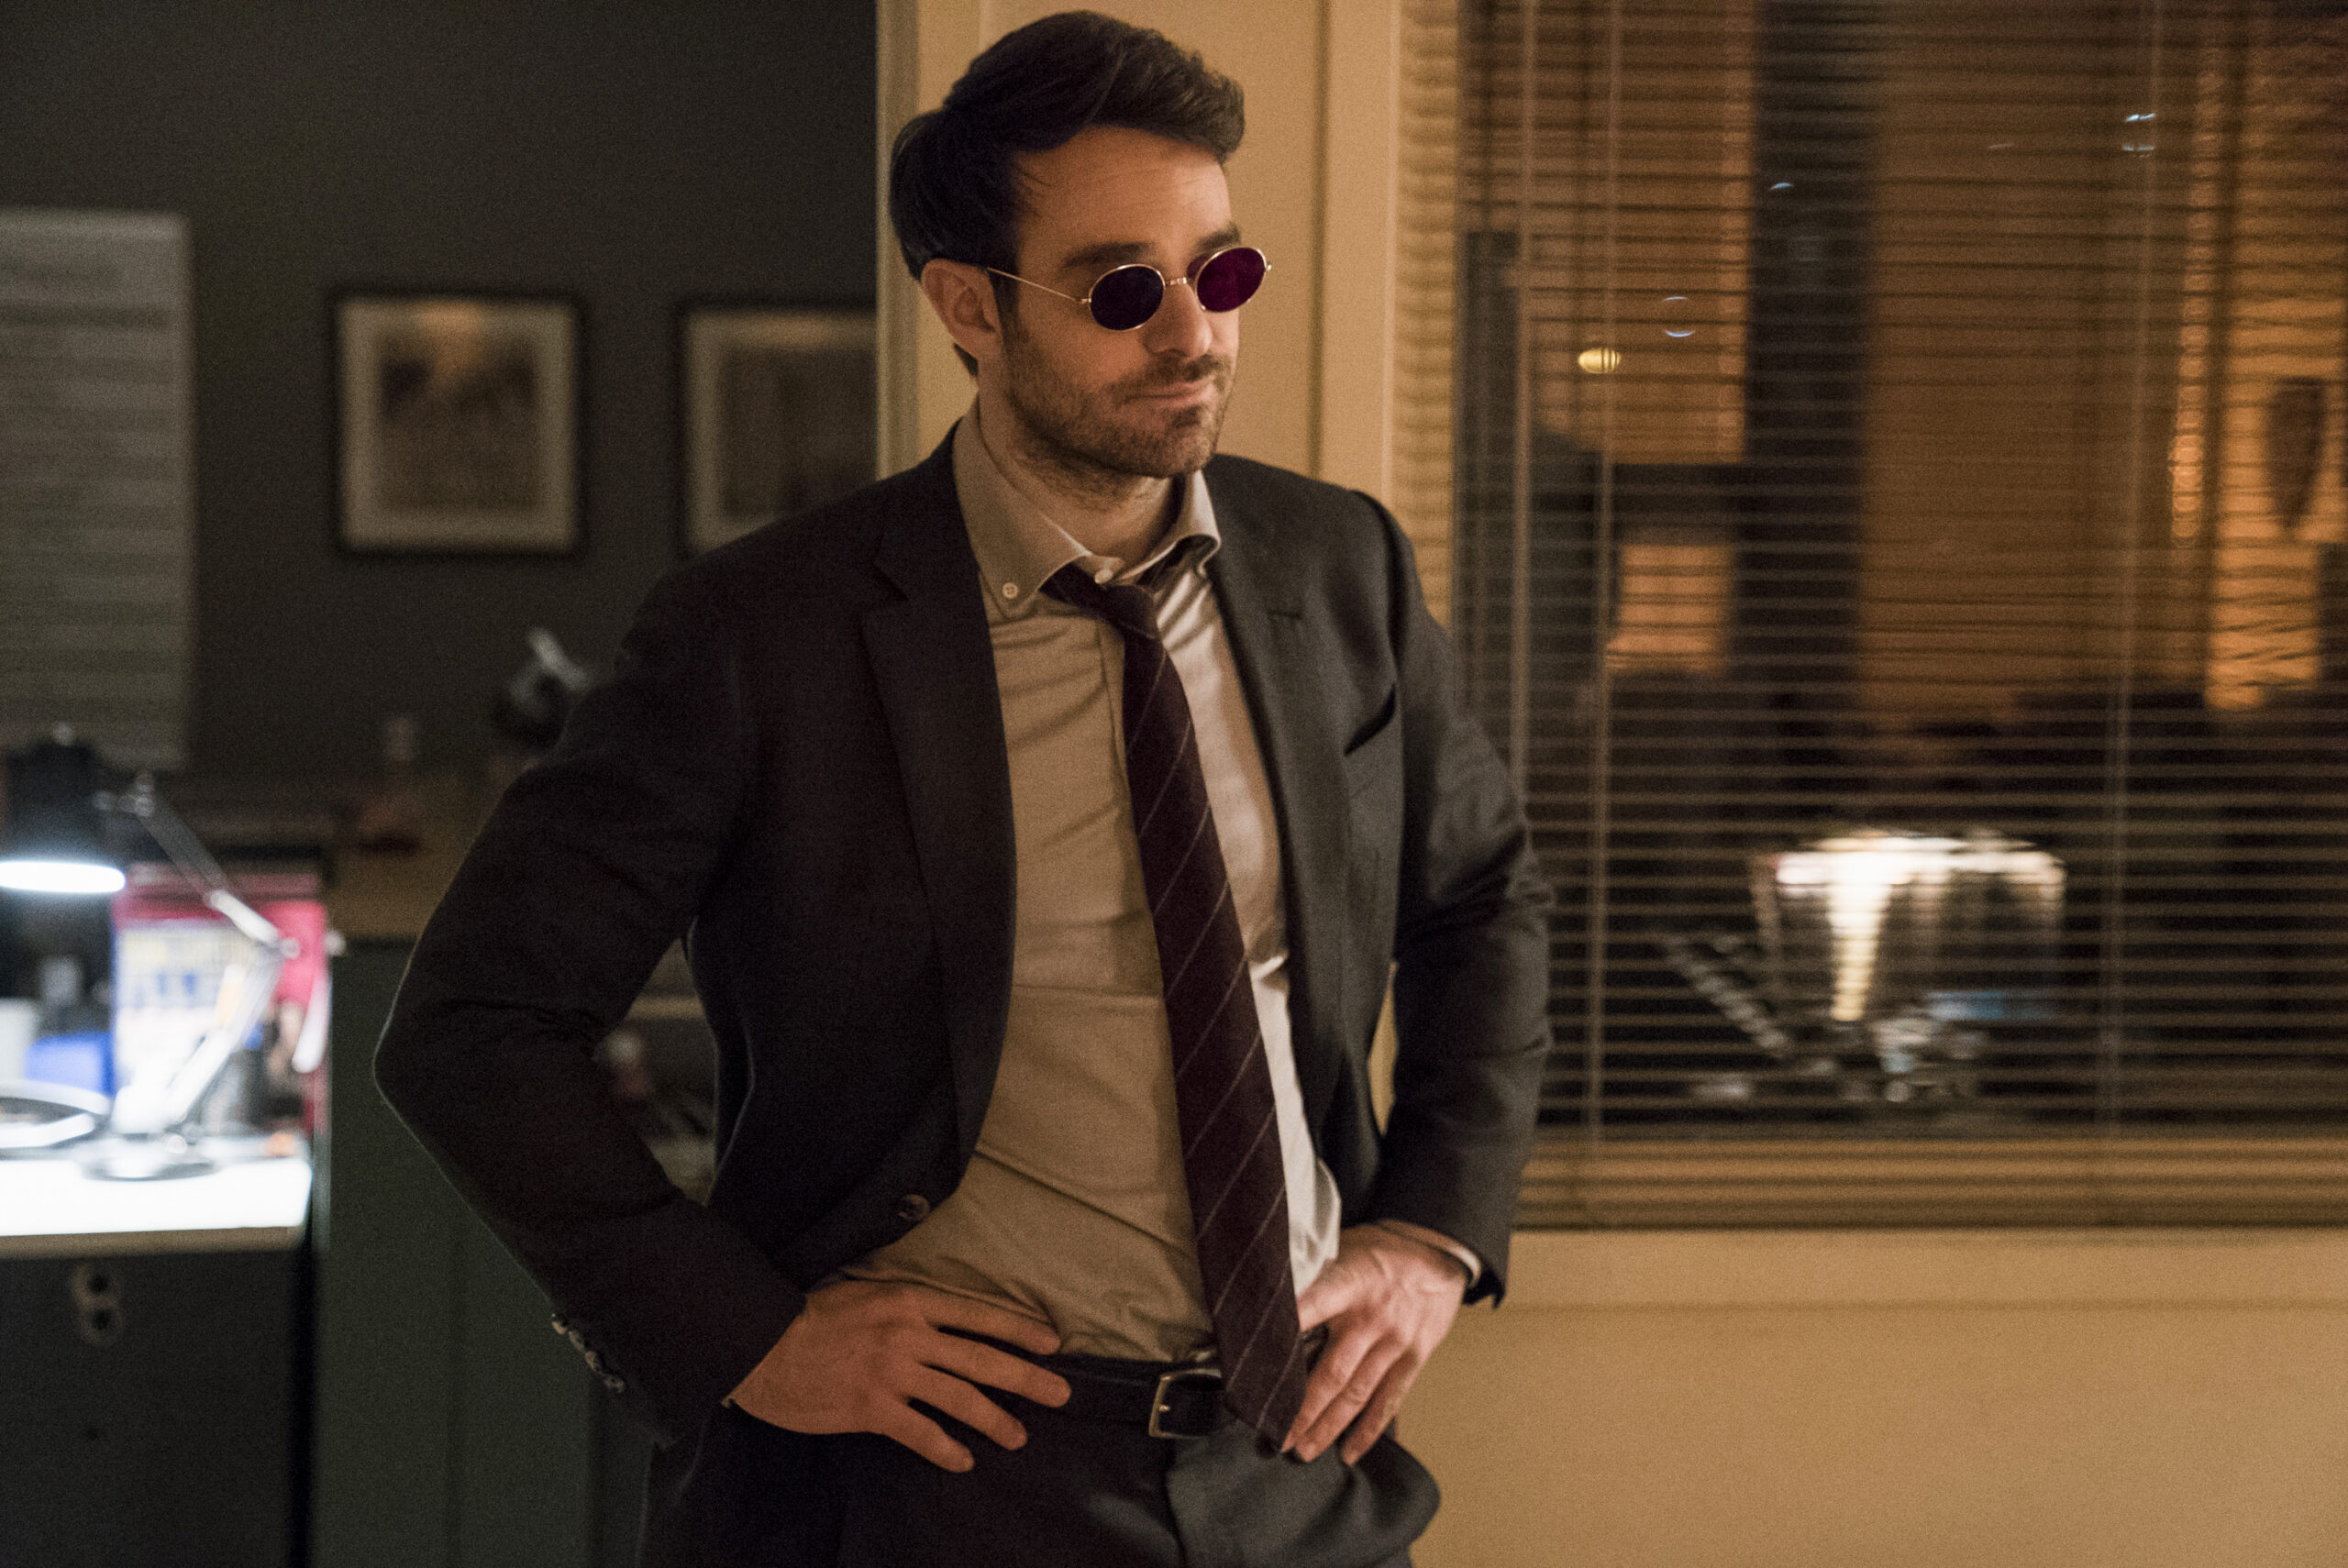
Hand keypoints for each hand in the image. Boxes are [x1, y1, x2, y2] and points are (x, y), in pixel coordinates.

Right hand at [727, 1278, 1070, 1471]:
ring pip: (960, 1398)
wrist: (762, 1344)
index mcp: (910, 1301)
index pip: (978, 1315)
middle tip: (1061, 1393)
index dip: (1019, 1330)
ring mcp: (892, 1373)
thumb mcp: (867, 1291)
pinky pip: (921, 1433)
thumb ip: (907, 1305)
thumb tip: (943, 1317)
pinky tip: (964, 1460)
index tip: (1051, 1343)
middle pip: (982, 1358)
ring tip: (1019, 1436)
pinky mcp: (872, 1408)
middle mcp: (909, 1335)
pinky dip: (946, 1449)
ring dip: (995, 1419)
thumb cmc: (811, 1315)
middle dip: (1027, 1377)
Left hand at [1285, 1224, 1466, 1463]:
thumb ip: (1315, 1280)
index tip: (1257, 1363)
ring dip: (1328, 1427)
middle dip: (1303, 1410)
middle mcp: (1371, 1319)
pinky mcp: (1414, 1358)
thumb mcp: (1343, 1249)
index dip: (1286, 1333)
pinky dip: (1369, 1430)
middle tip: (1278, 1436)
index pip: (1310, 1309)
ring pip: (1357, 1395)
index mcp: (1349, 1285)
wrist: (1437, 1251)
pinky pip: (1389, 1400)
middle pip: (1332, 1374)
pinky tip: (1350, 1452)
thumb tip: (1272, 1305)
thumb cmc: (1381, 1250)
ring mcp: (1395, 1342)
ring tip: (1304, 1451)